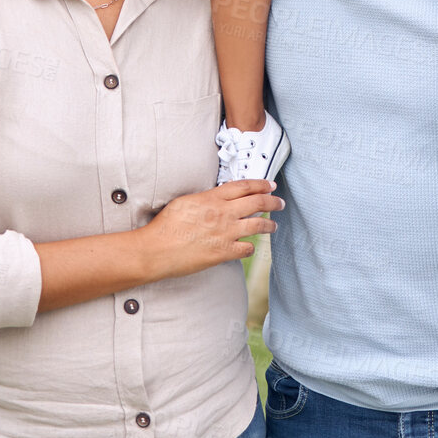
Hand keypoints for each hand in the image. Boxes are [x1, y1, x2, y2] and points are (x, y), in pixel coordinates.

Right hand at [140, 180, 282, 278]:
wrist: (157, 249)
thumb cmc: (166, 225)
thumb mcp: (186, 201)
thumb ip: (207, 198)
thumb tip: (218, 197)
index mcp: (213, 198)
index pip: (244, 186)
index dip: (261, 185)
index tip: (270, 186)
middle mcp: (223, 213)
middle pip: (257, 202)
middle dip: (273, 202)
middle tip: (280, 203)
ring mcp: (226, 233)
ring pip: (258, 225)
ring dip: (269, 225)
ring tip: (273, 226)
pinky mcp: (224, 252)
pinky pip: (247, 249)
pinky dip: (250, 247)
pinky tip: (249, 247)